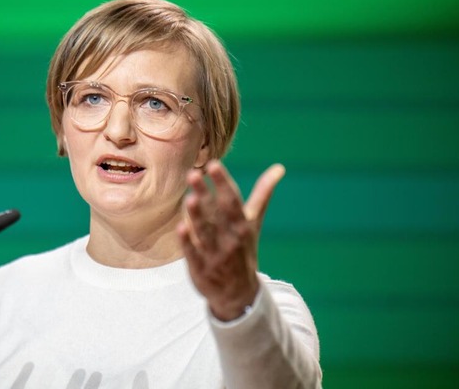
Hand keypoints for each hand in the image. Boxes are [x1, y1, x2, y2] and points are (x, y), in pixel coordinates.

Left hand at [177, 160, 285, 320]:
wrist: (240, 294)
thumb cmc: (244, 249)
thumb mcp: (253, 223)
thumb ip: (262, 195)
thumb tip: (279, 168)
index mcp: (242, 225)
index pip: (232, 200)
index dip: (223, 183)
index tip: (214, 164)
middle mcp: (230, 239)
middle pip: (216, 213)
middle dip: (206, 194)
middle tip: (193, 174)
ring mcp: (215, 254)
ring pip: (205, 232)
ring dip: (197, 216)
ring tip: (189, 198)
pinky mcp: (200, 268)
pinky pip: (193, 253)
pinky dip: (188, 242)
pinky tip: (179, 227)